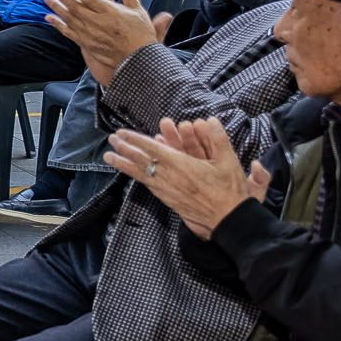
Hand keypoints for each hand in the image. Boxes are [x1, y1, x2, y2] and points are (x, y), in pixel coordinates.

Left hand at [43, 0, 169, 84]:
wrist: (139, 60)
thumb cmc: (140, 36)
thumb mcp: (139, 11)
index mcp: (110, 11)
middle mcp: (98, 22)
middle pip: (74, 5)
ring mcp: (90, 33)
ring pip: (69, 17)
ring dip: (56, 6)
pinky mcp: (86, 44)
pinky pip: (68, 32)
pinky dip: (58, 24)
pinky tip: (49, 18)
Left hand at [102, 116, 269, 238]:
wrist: (230, 220)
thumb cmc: (230, 191)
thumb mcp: (229, 162)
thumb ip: (219, 139)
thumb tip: (210, 120)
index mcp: (182, 166)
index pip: (153, 150)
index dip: (135, 140)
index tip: (121, 133)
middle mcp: (171, 178)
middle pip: (141, 162)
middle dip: (125, 149)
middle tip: (111, 140)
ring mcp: (168, 191)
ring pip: (141, 175)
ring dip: (124, 164)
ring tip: (109, 156)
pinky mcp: (170, 200)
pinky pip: (149, 185)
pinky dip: (137, 177)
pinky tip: (133, 174)